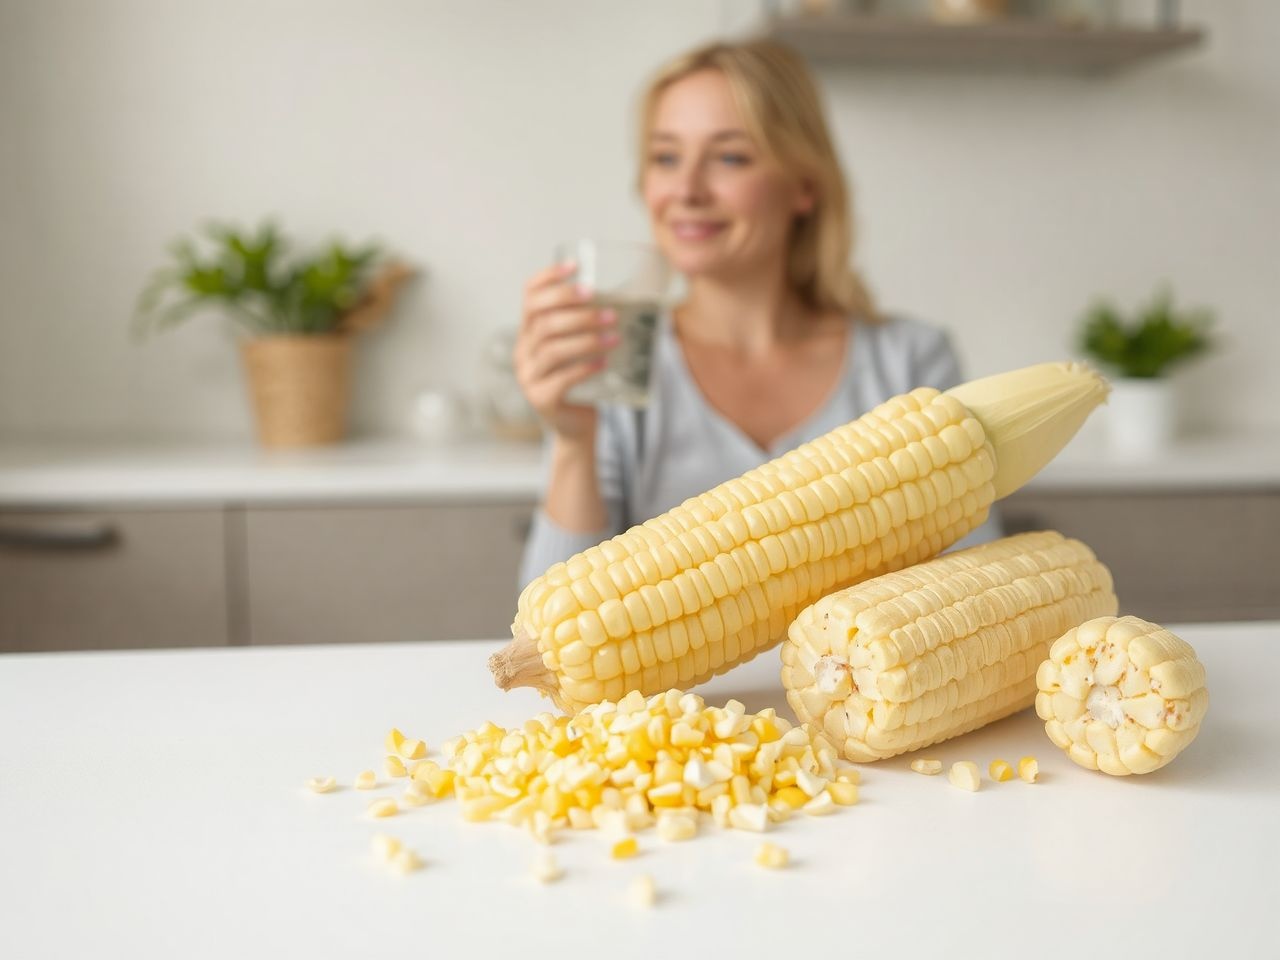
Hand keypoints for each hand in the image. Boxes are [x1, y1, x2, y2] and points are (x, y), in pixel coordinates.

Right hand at [514, 261, 619, 443]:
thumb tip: (629, 297)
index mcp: (529, 331)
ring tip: (614, 335)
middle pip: (543, 321)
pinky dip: (585, 368)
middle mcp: (522, 350)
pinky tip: (604, 362)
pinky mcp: (541, 399)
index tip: (577, 267)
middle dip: (577, 312)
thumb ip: (587, 326)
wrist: (577, 425)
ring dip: (586, 340)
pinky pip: (561, 379)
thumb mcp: (580, 348)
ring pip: (553, 350)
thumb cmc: (583, 380)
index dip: (549, 278)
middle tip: (608, 311)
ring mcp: (529, 376)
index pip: (530, 296)